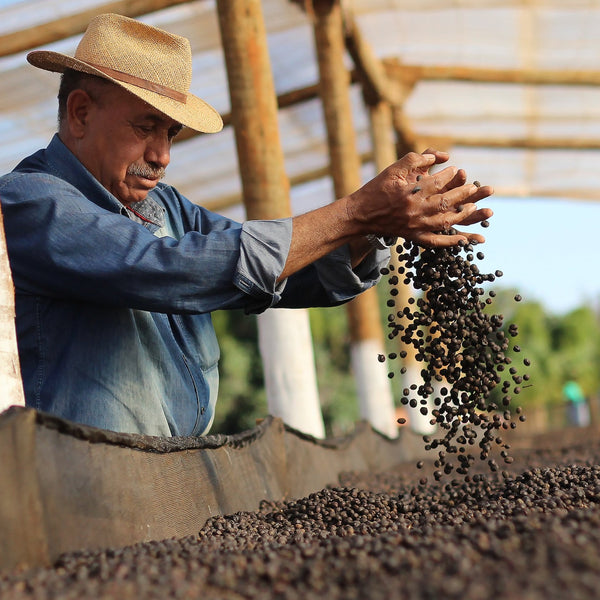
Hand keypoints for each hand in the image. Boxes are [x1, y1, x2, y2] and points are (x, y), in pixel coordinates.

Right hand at [347, 150, 493, 246]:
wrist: (361, 214)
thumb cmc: (377, 189)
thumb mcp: (394, 169)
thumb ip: (417, 159)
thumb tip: (441, 156)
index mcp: (409, 192)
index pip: (437, 183)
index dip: (450, 176)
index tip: (456, 170)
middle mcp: (414, 210)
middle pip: (446, 202)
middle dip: (463, 194)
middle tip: (473, 188)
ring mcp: (415, 226)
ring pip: (445, 222)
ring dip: (462, 214)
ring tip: (473, 207)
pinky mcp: (413, 237)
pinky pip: (435, 242)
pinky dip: (451, 241)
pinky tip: (465, 240)